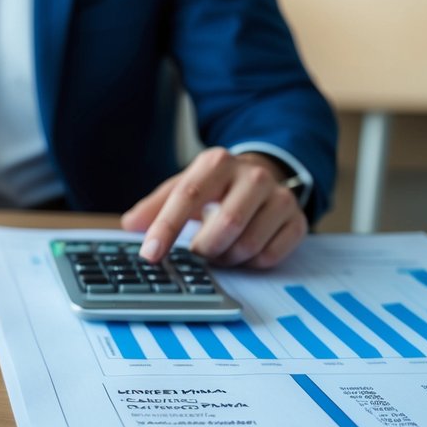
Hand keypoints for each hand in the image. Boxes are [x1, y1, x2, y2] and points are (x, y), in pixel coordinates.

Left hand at [121, 147, 306, 268]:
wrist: (264, 174)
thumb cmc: (216, 187)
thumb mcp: (183, 187)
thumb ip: (155, 206)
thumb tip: (130, 224)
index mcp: (217, 163)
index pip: (188, 197)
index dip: (166, 228)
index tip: (150, 254)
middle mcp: (253, 176)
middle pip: (225, 225)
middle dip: (204, 248)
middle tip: (197, 251)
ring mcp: (279, 198)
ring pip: (248, 245)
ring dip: (226, 258)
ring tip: (219, 249)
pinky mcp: (296, 220)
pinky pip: (269, 257)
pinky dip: (249, 263)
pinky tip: (242, 251)